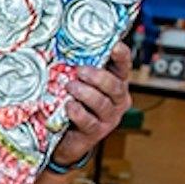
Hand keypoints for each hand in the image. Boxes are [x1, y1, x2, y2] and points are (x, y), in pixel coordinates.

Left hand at [50, 42, 132, 166]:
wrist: (65, 137)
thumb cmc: (71, 103)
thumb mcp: (76, 82)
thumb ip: (76, 68)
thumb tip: (61, 46)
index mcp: (115, 83)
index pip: (123, 67)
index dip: (121, 56)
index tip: (114, 46)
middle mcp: (116, 100)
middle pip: (115, 86)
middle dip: (98, 77)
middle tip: (80, 71)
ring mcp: (108, 117)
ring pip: (102, 104)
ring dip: (85, 93)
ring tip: (70, 87)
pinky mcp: (96, 132)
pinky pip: (89, 121)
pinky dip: (78, 112)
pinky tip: (69, 106)